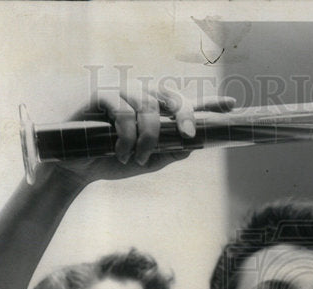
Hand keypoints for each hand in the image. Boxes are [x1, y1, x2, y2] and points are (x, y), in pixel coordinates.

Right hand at [34, 88, 235, 186]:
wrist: (79, 169)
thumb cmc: (113, 162)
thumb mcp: (148, 162)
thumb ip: (169, 153)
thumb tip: (191, 145)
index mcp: (155, 115)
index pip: (184, 105)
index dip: (208, 104)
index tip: (232, 105)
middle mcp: (141, 100)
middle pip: (171, 97)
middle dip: (185, 115)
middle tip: (189, 135)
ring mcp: (122, 96)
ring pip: (148, 107)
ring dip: (149, 137)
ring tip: (138, 159)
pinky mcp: (102, 98)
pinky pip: (123, 112)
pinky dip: (128, 136)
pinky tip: (122, 153)